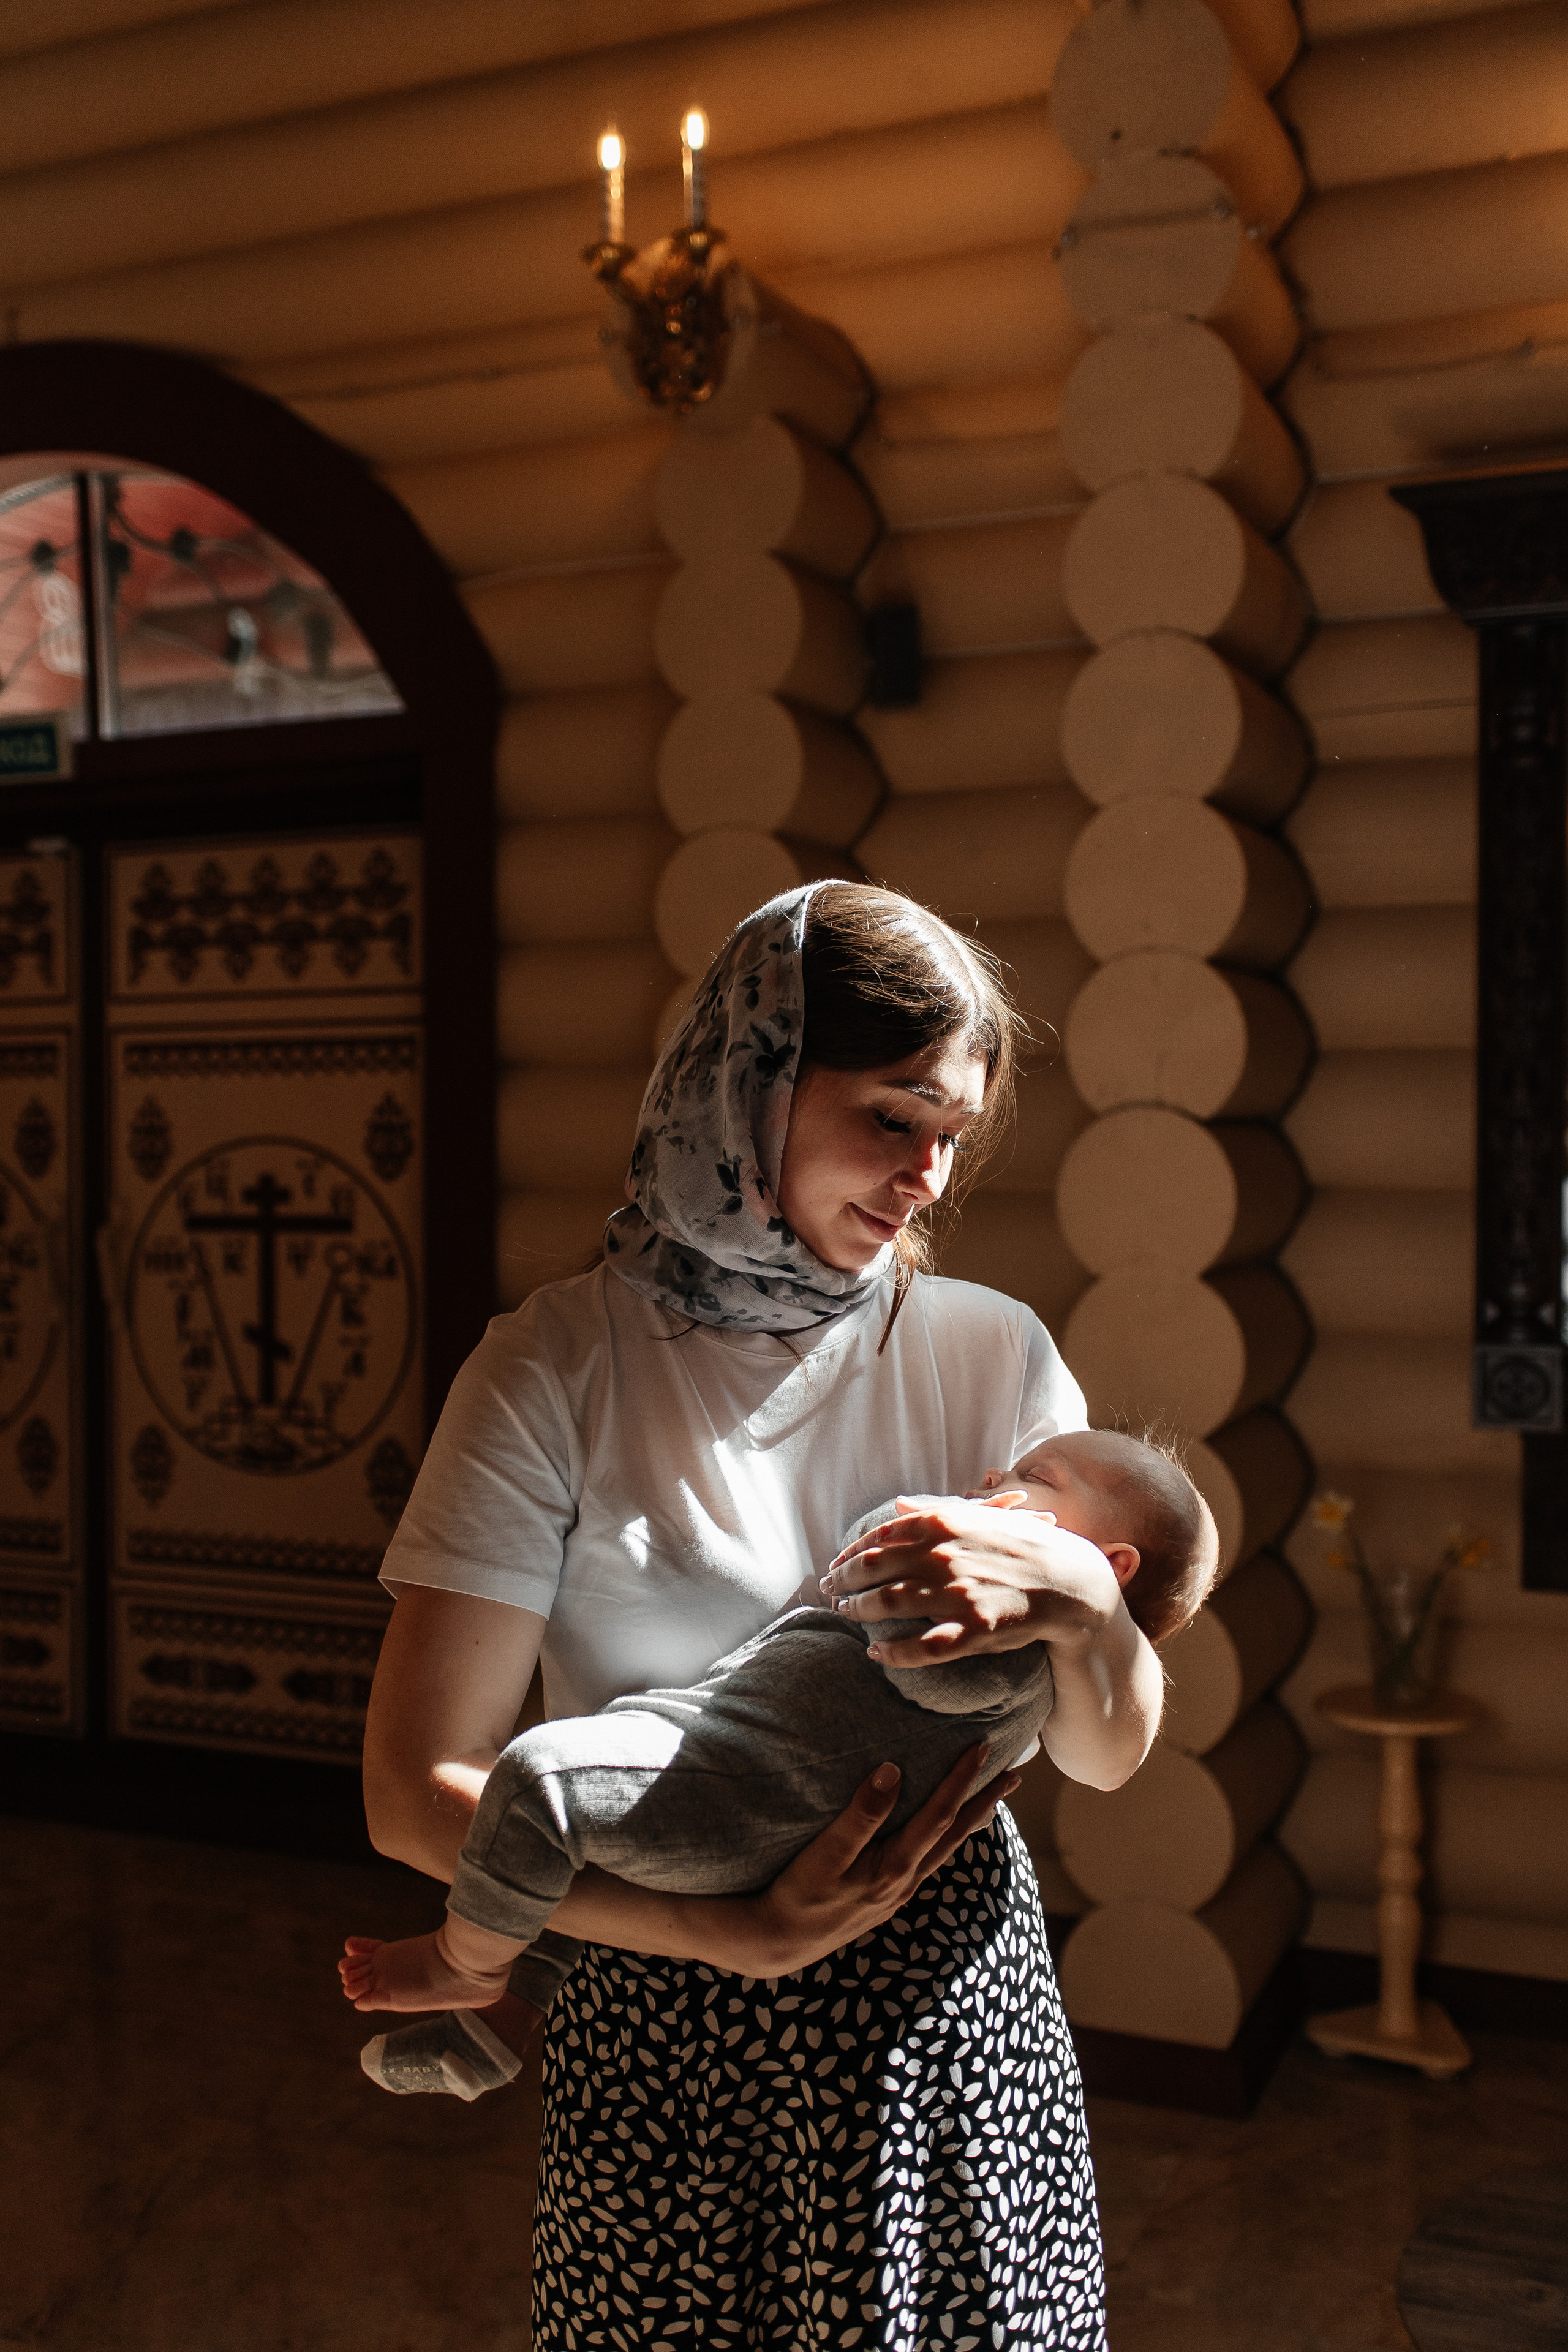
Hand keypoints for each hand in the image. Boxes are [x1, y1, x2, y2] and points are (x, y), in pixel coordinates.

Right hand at [751, 1744, 1021, 1973]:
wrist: (778, 1942)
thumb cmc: (797, 1893)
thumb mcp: (825, 1853)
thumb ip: (861, 1815)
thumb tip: (893, 1772)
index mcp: (895, 1867)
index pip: (939, 1815)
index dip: (961, 1780)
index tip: (981, 1748)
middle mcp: (905, 1881)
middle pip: (955, 1833)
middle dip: (984, 1801)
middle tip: (1014, 1773)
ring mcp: (898, 1892)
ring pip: (945, 1849)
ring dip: (971, 1820)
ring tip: (992, 1798)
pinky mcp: (887, 1896)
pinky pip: (929, 1860)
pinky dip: (947, 1840)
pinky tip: (945, 1833)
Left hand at [821, 1499, 1125, 1665]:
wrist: (1070, 1581)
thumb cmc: (1022, 1545)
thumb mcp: (979, 1517)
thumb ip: (934, 1511)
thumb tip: (896, 1504)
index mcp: (944, 1524)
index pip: (879, 1538)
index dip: (849, 1554)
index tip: (834, 1566)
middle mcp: (945, 1555)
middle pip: (874, 1569)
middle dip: (844, 1582)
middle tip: (830, 1593)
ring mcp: (958, 1593)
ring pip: (889, 1604)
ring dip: (859, 1611)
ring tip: (847, 1616)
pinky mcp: (974, 1629)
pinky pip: (921, 1647)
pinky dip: (892, 1653)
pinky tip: (877, 1655)